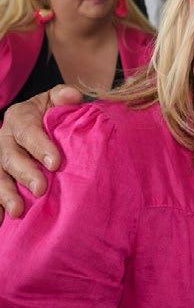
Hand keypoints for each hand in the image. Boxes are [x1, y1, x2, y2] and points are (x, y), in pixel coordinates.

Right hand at [0, 85, 82, 221]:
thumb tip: (72, 97)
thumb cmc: (52, 113)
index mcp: (20, 117)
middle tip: (41, 189)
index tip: (56, 164)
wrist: (40, 123)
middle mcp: (4, 138)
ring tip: (18, 210)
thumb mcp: (56, 100)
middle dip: (25, 174)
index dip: (40, 147)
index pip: (28, 131)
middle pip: (10, 157)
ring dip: (5, 194)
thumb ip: (63, 97)